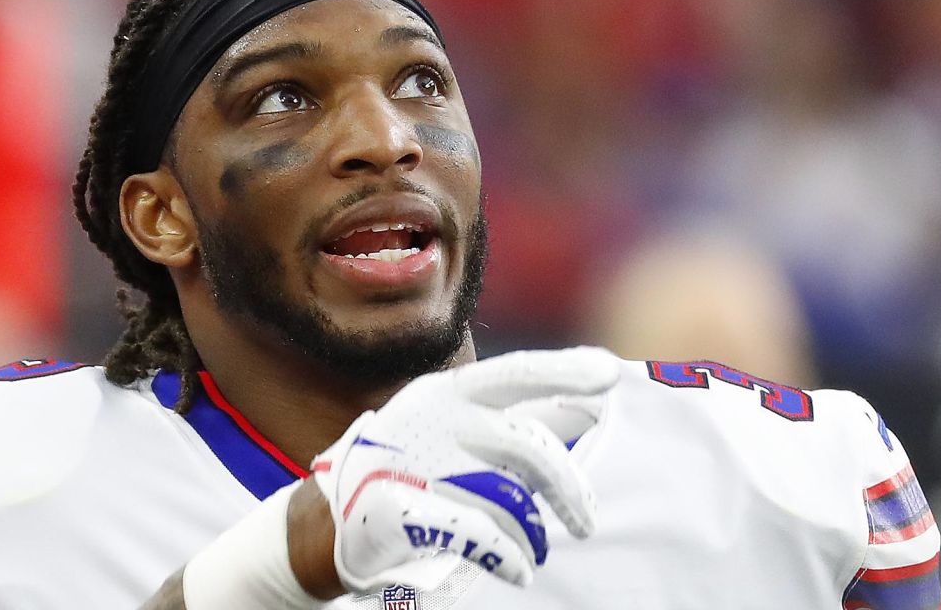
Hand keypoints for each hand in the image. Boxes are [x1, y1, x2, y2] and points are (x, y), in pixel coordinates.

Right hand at [308, 347, 619, 593]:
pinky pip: (478, 535)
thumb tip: (581, 412)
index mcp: (450, 393)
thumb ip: (508, 421)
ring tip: (535, 550)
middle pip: (528, 447)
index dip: (563, 370)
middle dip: (569, 489)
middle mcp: (437, 420)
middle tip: (586, 521)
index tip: (608, 376)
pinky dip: (508, 556)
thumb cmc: (411, 465)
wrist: (333, 515)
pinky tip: (518, 569)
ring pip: (509, 498)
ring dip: (533, 533)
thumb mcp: (450, 428)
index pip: (515, 372)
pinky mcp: (403, 510)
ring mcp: (417, 464)